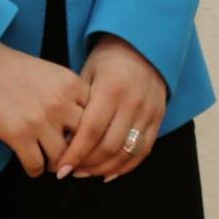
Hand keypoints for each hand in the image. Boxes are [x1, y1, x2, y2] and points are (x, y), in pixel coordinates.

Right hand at [0, 42, 89, 176]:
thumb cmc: (17, 70)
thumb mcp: (53, 74)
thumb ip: (71, 95)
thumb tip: (83, 127)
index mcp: (72, 84)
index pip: (96, 117)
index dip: (92, 133)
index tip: (85, 142)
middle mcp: (61, 103)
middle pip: (84, 140)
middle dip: (79, 153)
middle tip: (71, 159)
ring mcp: (40, 120)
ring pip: (61, 158)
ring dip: (57, 165)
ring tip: (51, 163)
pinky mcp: (18, 135)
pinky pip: (36, 165)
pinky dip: (35, 170)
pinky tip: (32, 165)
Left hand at [55, 35, 167, 180]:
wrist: (142, 45)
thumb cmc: (107, 60)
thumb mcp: (87, 74)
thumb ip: (77, 106)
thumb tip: (61, 141)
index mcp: (111, 89)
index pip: (91, 132)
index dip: (75, 154)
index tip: (61, 169)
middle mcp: (133, 102)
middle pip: (108, 146)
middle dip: (87, 165)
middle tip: (69, 171)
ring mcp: (148, 111)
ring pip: (126, 153)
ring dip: (104, 168)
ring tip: (85, 172)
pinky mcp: (158, 117)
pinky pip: (143, 150)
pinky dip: (126, 166)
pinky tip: (107, 173)